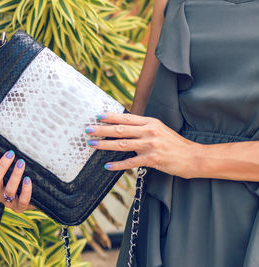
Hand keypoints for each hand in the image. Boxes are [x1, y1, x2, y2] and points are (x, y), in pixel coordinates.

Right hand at [0, 150, 34, 211]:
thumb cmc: (18, 182)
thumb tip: (8, 150)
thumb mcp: (9, 174)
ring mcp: (8, 202)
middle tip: (11, 154)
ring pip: (9, 190)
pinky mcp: (20, 208)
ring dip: (15, 175)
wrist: (32, 200)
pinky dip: (25, 190)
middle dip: (2, 166)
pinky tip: (28, 179)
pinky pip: (22, 200)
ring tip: (21, 163)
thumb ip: (5, 165)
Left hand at [86, 112, 202, 178]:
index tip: (98, 116)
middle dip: (102, 129)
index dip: (111, 117)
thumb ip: (142, 128)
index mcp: (150, 122)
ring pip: (122, 144)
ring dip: (105, 145)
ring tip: (92, 145)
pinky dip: (117, 164)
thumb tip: (123, 127)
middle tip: (88, 129)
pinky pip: (130, 162)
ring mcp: (150, 145)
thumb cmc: (174, 144)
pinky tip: (107, 165)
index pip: (126, 118)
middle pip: (121, 129)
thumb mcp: (159, 130)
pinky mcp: (152, 160)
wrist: (192, 157)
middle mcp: (149, 131)